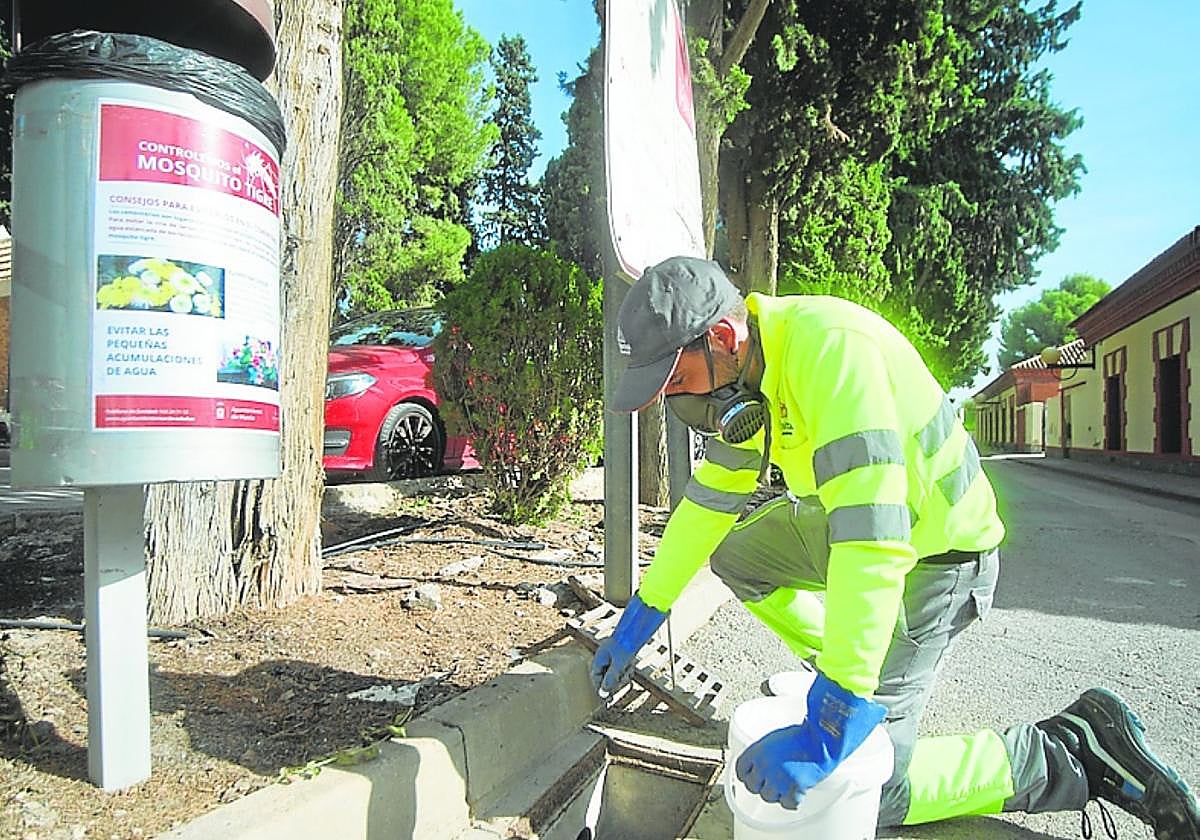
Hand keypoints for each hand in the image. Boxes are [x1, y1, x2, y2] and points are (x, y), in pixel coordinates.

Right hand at [589, 593, 667, 696]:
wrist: (637, 630)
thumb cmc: (626, 644)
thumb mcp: (618, 664)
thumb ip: (610, 678)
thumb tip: (603, 691)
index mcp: (599, 658)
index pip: (595, 677)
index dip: (601, 686)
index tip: (608, 695)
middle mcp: (604, 657)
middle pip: (605, 676)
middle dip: (615, 680)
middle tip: (623, 680)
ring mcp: (613, 656)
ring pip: (615, 673)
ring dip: (622, 674)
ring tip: (628, 668)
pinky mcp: (621, 655)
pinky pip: (622, 668)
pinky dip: (626, 668)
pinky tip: (631, 664)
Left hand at [735, 671, 886, 808]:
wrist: (821, 739)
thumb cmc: (802, 735)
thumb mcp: (773, 739)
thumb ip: (763, 753)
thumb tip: (759, 765)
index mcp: (757, 751)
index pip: (740, 770)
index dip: (746, 775)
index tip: (751, 777)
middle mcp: (764, 767)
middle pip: (752, 787)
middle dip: (760, 785)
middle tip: (769, 783)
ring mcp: (778, 780)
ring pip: (768, 797)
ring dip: (775, 793)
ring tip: (784, 787)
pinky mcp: (794, 790)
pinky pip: (787, 803)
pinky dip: (791, 801)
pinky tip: (795, 794)